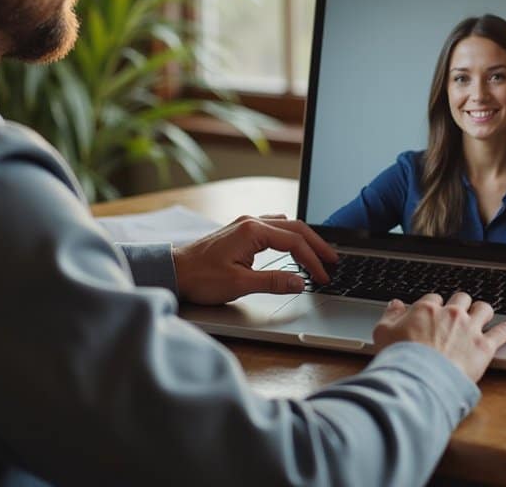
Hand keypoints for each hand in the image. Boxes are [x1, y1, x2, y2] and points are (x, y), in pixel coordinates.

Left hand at [172, 214, 337, 304]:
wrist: (173, 271)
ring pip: (286, 225)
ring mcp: (246, 224)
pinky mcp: (241, 231)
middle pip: (295, 228)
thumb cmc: (200, 278)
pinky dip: (290, 236)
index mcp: (252, 231)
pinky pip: (274, 227)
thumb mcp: (238, 284)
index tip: (323, 277)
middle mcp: (251, 222)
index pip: (294, 242)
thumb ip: (273, 281)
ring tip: (319, 254)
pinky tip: (294, 246)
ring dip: (304, 239)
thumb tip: (300, 282)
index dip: (312, 260)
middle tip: (333, 262)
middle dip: (316, 245)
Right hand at [372, 292, 505, 383]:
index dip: (434, 306)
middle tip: (459, 312)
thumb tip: (395, 304)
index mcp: (427, 309)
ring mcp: (470, 329)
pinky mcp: (485, 346)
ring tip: (484, 314)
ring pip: (483, 309)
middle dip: (460, 304)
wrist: (420, 379)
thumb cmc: (400, 359)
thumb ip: (389, 316)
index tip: (434, 313)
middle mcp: (451, 314)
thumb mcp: (382, 334)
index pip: (434, 299)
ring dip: (483, 310)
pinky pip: (503, 332)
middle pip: (461, 299)